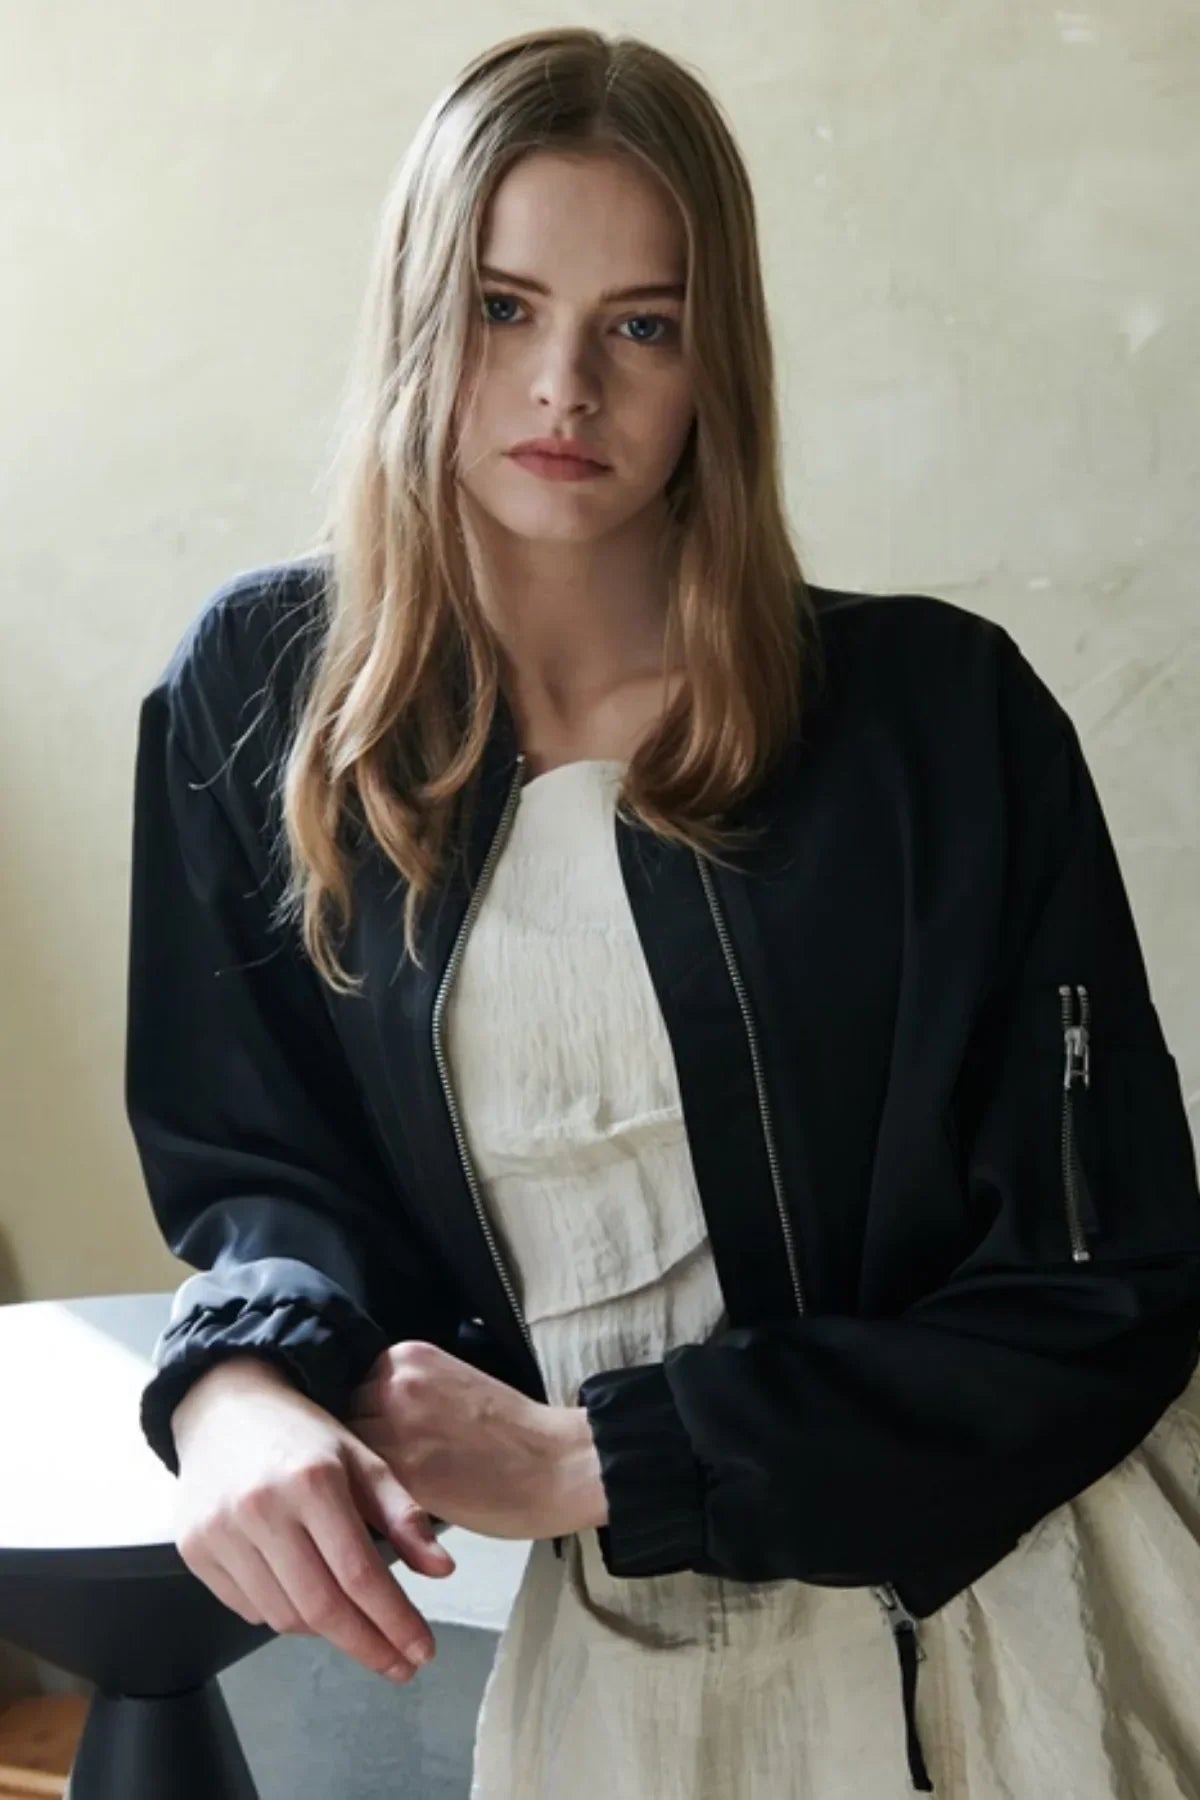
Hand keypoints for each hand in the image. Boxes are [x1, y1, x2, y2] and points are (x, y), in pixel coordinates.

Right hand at [170, 1357, 455, 1688]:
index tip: (421, 1651)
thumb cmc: (303, 1433)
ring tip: (356, 1624)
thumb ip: (403, 1515)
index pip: (359, 1574)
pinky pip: (249, 1608)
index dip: (394, 1622)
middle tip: (399, 1663)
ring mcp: (220, 1532)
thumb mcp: (363, 1457)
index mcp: (312, 1481)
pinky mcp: (195, 1549)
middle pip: (320, 1607)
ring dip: (327, 1632)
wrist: (225, 1404)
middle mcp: (261, 1508)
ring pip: (283, 1616)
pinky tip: (307, 1598)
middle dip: (367, 1645)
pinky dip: (284, 1614)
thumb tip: (442, 1570)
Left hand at [345, 1341, 607, 1542]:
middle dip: (350, 1450)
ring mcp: (395, 1428)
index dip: (356, 1423)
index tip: (366, 1445)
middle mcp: (393, 1384)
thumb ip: (405, 1397)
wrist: (557, 1462)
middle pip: (342, 1421)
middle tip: (366, 1479)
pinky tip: (387, 1515)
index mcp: (406, 1357)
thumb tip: (365, 1429)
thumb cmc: (512, 1432)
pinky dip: (369, 1506)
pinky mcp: (404, 1476)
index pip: (349, 1389)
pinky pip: (364, 1493)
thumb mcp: (450, 1386)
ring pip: (347, 1459)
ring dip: (355, 1480)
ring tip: (374, 1500)